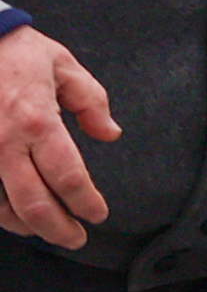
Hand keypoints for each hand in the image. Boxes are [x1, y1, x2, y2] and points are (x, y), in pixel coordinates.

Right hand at [0, 24, 119, 247]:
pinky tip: (14, 216)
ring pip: (1, 207)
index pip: (68, 177)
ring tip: (48, 231)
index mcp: (38, 121)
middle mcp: (4, 144)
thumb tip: (111, 135)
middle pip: (34, 203)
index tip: (98, 214)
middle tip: (77, 239)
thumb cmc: (19, 52)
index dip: (85, 202)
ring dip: (27, 226)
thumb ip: (92, 103)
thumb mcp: (65, 67)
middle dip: (59, 228)